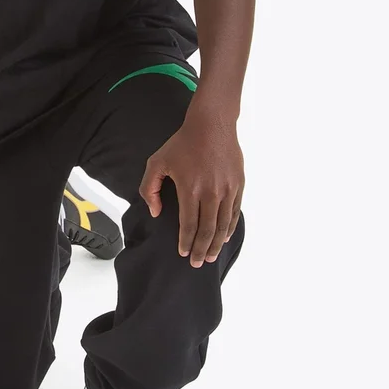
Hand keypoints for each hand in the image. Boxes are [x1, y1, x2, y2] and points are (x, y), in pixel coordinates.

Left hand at [138, 109, 243, 266]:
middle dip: (202, 250)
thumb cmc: (182, 143)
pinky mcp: (238, 184)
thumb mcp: (157, 161)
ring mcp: (228, 189)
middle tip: (198, 264)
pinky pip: (235, 212)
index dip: (186, 243)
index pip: (189, 225)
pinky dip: (230, 228)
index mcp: (191, 189)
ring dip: (217, 243)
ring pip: (224, 225)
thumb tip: (156, 212)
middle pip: (207, 230)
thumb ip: (149, 188)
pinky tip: (224, 237)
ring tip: (211, 256)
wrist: (212, 124)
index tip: (183, 254)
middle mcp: (211, 192)